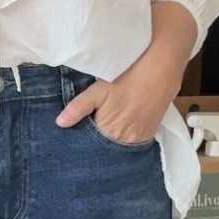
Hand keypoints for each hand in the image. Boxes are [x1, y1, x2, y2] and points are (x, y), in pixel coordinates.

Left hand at [56, 46, 180, 144]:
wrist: (159, 73)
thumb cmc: (126, 79)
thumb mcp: (98, 90)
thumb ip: (78, 108)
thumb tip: (59, 123)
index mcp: (108, 131)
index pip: (91, 143)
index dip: (86, 136)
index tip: (84, 127)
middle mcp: (124, 140)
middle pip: (106, 145)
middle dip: (99, 138)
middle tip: (99, 120)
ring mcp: (138, 138)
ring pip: (120, 143)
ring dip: (114, 136)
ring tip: (114, 119)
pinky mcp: (150, 134)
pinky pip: (134, 140)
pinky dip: (128, 134)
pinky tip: (126, 121)